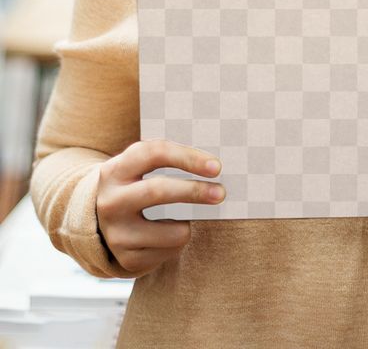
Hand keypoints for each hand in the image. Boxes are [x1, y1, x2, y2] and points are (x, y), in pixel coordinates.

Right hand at [96, 140, 224, 275]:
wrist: (101, 221)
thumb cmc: (136, 184)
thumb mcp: (141, 166)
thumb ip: (170, 160)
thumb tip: (214, 167)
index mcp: (116, 170)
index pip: (155, 154)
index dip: (188, 158)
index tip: (216, 167)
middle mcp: (111, 201)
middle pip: (157, 191)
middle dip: (194, 191)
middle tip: (221, 193)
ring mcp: (116, 233)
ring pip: (171, 230)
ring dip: (190, 223)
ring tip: (191, 218)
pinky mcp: (126, 258)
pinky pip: (168, 252)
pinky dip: (178, 241)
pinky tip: (170, 234)